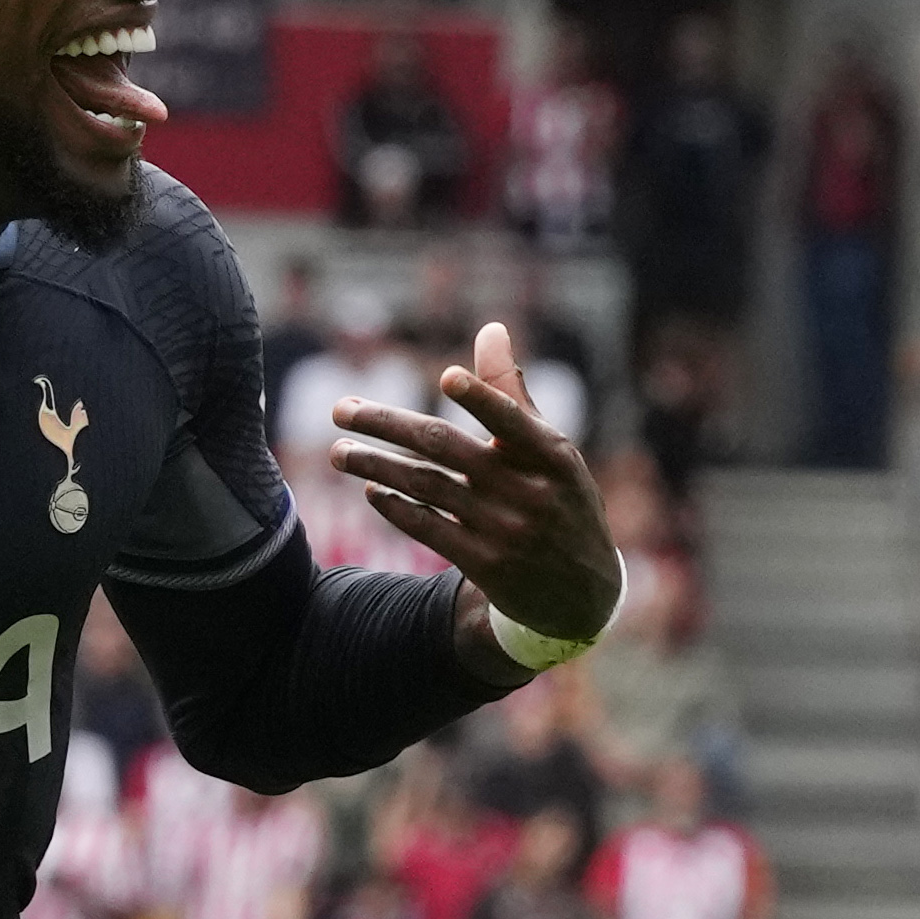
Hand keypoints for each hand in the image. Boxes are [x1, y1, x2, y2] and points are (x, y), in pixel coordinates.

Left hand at [329, 321, 621, 644]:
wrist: (581, 590)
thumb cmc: (559, 499)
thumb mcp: (551, 450)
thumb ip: (512, 393)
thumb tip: (490, 328)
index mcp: (552, 454)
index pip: (512, 420)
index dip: (483, 398)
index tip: (448, 376)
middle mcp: (529, 491)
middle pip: (446, 448)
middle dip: (387, 425)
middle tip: (341, 410)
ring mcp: (506, 530)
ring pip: (428, 487)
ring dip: (376, 467)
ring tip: (338, 453)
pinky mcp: (486, 565)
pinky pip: (430, 529)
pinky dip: (397, 509)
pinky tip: (371, 491)